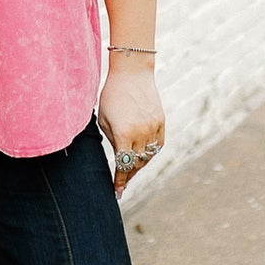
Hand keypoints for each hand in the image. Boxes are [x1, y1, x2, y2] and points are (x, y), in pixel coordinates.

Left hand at [97, 66, 164, 199]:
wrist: (132, 73)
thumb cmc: (111, 95)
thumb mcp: (104, 119)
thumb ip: (112, 140)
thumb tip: (119, 158)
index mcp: (124, 135)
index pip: (123, 166)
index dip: (120, 181)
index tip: (116, 192)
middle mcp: (141, 134)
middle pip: (136, 164)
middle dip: (129, 175)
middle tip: (122, 183)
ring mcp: (153, 128)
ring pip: (148, 156)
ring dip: (139, 165)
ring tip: (131, 170)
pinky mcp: (161, 122)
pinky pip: (157, 145)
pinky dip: (150, 153)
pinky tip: (143, 157)